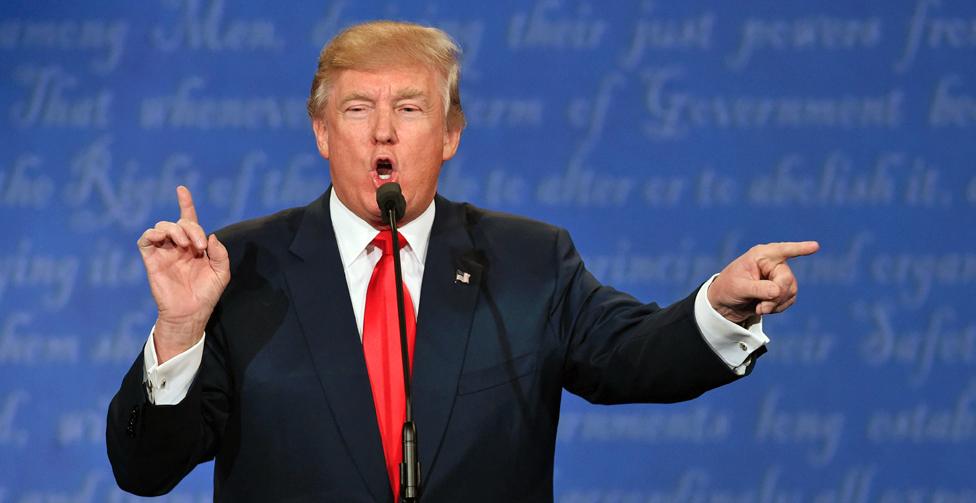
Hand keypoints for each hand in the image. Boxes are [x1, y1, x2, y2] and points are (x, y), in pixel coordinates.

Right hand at [137, 186, 230, 362]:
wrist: (191, 313)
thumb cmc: (206, 294)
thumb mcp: (221, 273)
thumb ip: (220, 253)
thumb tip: (211, 236)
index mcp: (195, 246)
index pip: (188, 220)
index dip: (185, 203)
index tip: (181, 189)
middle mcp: (178, 246)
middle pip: (180, 223)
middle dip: (191, 228)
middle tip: (200, 246)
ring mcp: (164, 252)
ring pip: (162, 227)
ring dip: (176, 230)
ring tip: (185, 245)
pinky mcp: (151, 260)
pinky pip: (146, 240)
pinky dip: (153, 233)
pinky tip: (164, 238)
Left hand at [707, 241, 819, 324]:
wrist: (725, 304)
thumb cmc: (728, 289)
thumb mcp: (738, 288)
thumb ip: (758, 289)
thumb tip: (777, 291)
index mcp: (761, 255)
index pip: (783, 250)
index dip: (800, 248)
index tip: (815, 246)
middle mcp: (773, 263)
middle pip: (787, 279)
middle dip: (775, 296)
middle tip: (760, 308)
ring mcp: (779, 276)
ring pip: (791, 291)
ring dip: (776, 304)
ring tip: (759, 308)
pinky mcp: (783, 289)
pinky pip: (790, 299)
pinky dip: (778, 308)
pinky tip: (764, 308)